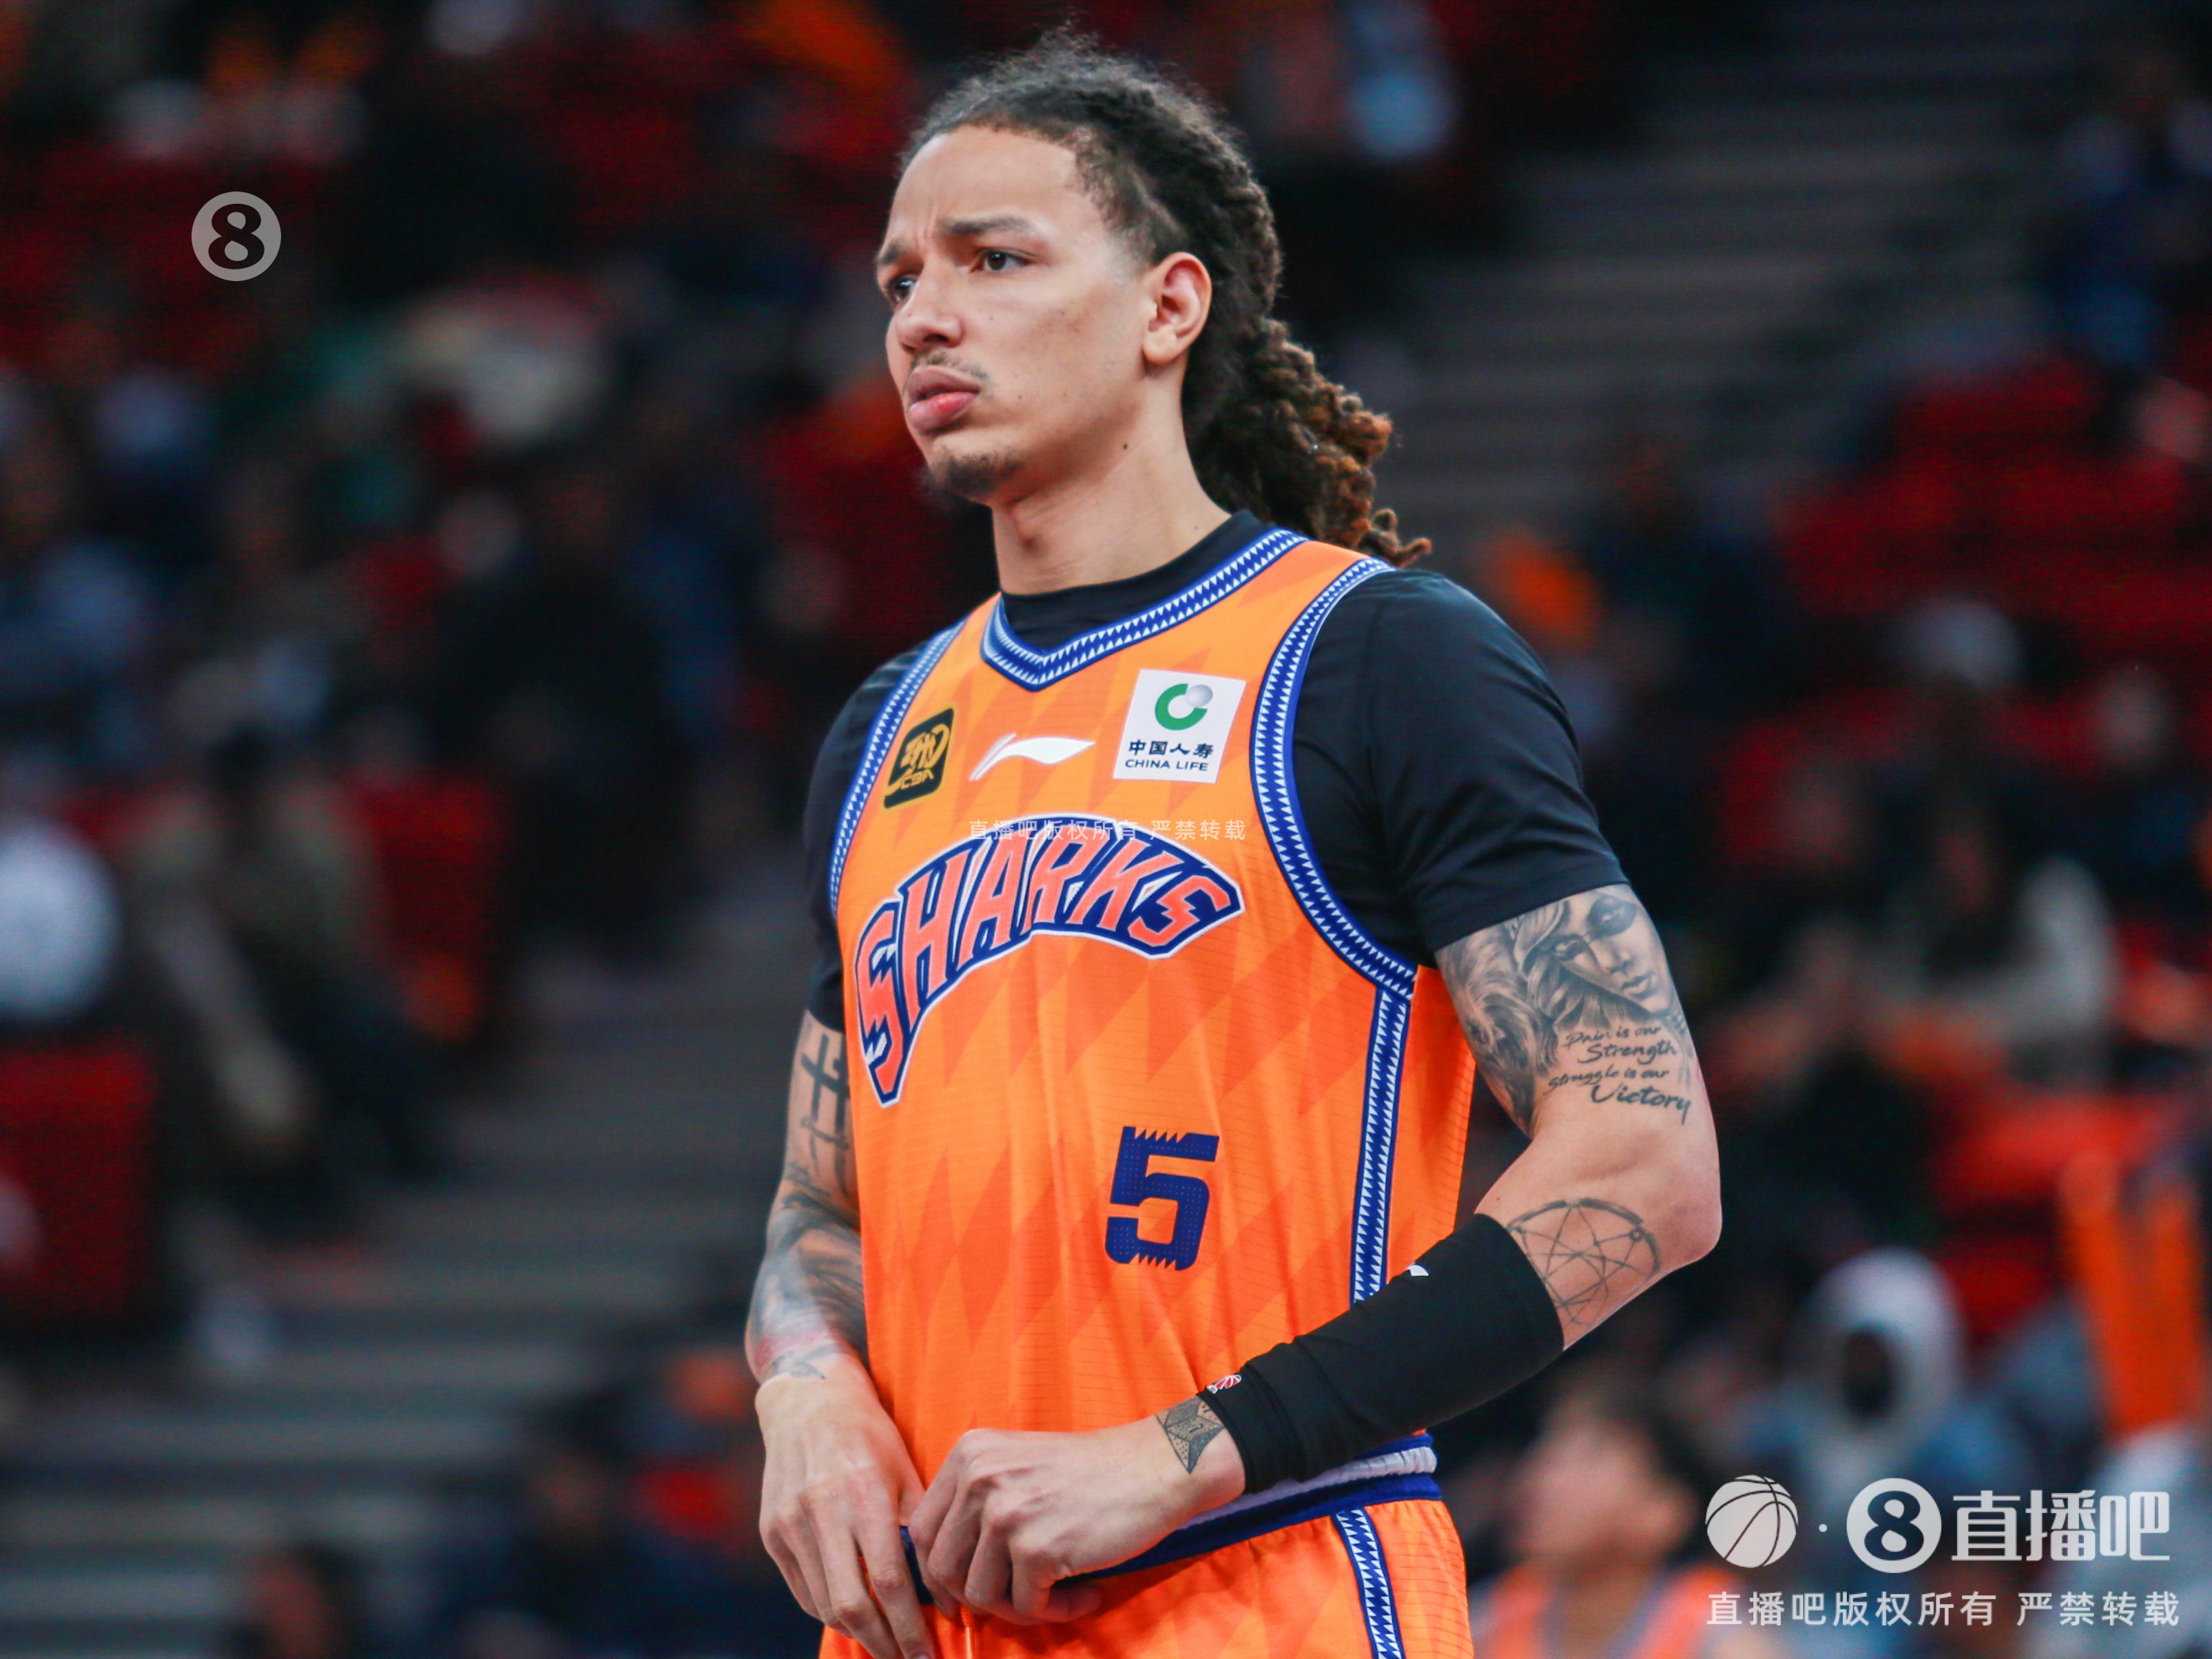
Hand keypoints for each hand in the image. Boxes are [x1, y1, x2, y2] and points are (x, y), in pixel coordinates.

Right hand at [756, 1356, 934, 1658]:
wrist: (808, 1401)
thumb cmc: (870, 1435)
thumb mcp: (905, 1472)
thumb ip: (920, 1534)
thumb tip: (942, 1599)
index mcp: (863, 1493)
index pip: (890, 1581)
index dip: (910, 1627)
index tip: (929, 1653)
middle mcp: (821, 1511)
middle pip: (851, 1604)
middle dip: (884, 1643)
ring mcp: (790, 1524)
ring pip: (824, 1605)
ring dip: (858, 1634)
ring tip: (887, 1645)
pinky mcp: (771, 1532)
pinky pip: (804, 1590)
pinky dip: (830, 1611)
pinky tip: (856, 1617)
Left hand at [907, 1401, 1244, 1624]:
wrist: (1157, 1465)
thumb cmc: (1091, 1473)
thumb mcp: (1016, 1466)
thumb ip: (975, 1504)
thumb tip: (940, 1574)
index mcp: (969, 1454)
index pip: (921, 1530)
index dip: (936, 1573)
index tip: (960, 1594)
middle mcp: (979, 1478)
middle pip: (942, 1569)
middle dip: (976, 1599)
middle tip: (1016, 1601)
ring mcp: (1005, 1513)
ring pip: (980, 1595)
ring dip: (1021, 1608)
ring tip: (1060, 1594)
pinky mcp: (1037, 1548)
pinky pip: (1027, 1607)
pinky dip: (1057, 1612)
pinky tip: (1085, 1593)